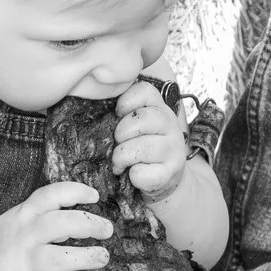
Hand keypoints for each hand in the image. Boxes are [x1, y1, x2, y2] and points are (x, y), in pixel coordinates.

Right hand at [0, 181, 110, 270]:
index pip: (50, 195)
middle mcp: (25, 235)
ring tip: (103, 257)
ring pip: (56, 259)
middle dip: (88, 225)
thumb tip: (86, 216)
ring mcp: (23, 262)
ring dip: (84, 257)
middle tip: (107, 230)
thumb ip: (48, 214)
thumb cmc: (7, 241)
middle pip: (59, 224)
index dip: (75, 192)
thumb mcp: (20, 217)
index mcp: (26, 214)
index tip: (95, 196)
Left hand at [112, 82, 191, 201]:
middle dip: (120, 134)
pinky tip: (132, 175)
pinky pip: (141, 173)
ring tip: (119, 163)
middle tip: (117, 144)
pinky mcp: (170, 173)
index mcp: (159, 108)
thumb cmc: (141, 148)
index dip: (125, 102)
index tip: (118, 115)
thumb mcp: (137, 125)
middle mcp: (171, 125)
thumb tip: (97, 105)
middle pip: (141, 119)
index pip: (145, 91)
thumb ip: (123, 113)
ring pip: (140, 148)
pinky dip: (132, 176)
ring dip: (121, 157)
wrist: (163, 179)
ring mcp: (173, 150)